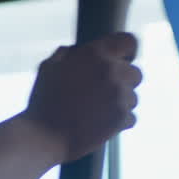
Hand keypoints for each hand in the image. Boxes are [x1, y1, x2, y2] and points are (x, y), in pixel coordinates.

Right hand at [21, 32, 142, 163]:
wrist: (42, 136)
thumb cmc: (42, 102)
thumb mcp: (48, 68)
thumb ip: (68, 54)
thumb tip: (78, 52)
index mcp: (95, 54)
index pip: (128, 41)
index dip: (126, 51)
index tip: (121, 60)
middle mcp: (112, 71)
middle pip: (135, 73)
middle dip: (123, 82)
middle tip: (102, 93)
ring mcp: (119, 96)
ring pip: (133, 97)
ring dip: (119, 103)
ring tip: (96, 112)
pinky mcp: (122, 118)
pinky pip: (130, 117)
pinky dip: (118, 122)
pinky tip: (99, 124)